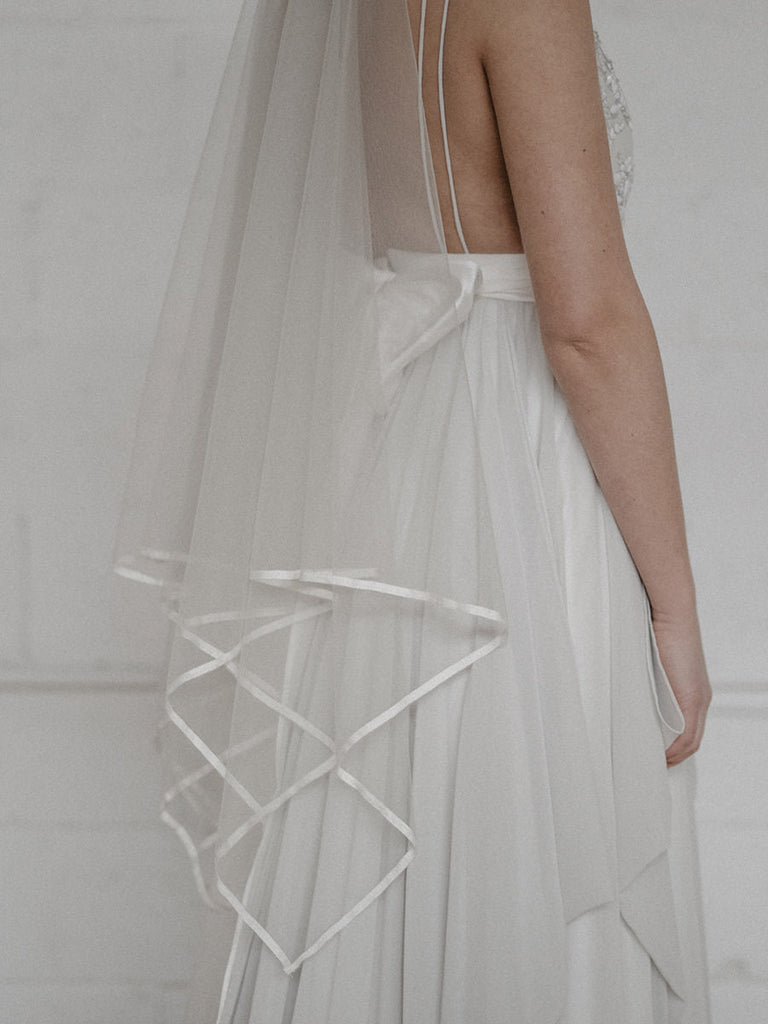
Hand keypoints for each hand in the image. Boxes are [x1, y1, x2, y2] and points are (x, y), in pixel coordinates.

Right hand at [651, 608, 711, 765]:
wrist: (671, 614)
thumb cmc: (657, 632)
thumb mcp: (654, 664)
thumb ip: (649, 683)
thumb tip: (629, 695)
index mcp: (694, 691)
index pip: (689, 730)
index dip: (675, 748)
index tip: (656, 756)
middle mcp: (701, 698)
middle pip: (692, 741)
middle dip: (673, 758)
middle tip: (651, 767)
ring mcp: (699, 699)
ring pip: (691, 742)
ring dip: (672, 757)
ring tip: (651, 766)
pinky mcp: (692, 697)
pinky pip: (686, 735)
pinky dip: (673, 750)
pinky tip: (659, 757)